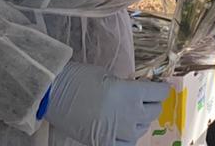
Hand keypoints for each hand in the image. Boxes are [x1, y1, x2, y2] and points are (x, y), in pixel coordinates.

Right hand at [44, 62, 169, 145]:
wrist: (53, 94)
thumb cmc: (80, 78)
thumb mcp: (109, 76)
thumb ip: (128, 86)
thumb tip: (140, 91)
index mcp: (131, 94)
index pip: (159, 94)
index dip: (161, 89)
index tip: (160, 87)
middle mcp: (129, 115)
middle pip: (154, 111)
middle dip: (152, 103)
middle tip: (144, 98)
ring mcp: (118, 133)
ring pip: (142, 128)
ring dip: (140, 119)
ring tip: (129, 111)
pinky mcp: (104, 144)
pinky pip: (127, 144)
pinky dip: (128, 136)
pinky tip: (123, 129)